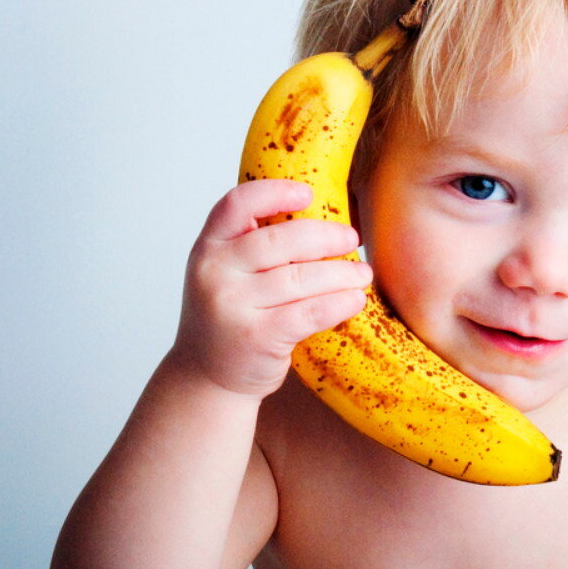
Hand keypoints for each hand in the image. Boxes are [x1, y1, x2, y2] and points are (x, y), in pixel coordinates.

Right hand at [171, 179, 371, 396]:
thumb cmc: (231, 316)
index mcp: (209, 246)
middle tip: (351, 239)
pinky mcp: (258, 337)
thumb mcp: (226, 272)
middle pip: (281, 240)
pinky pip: (310, 312)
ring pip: (301, 278)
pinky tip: (355, 299)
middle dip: (326, 236)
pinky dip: (339, 303)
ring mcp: (233, 306)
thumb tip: (323, 218)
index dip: (275, 192)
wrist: (206, 376)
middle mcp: (215, 272)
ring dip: (342, 272)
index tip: (308, 194)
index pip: (237, 204)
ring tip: (362, 273)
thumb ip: (255, 244)